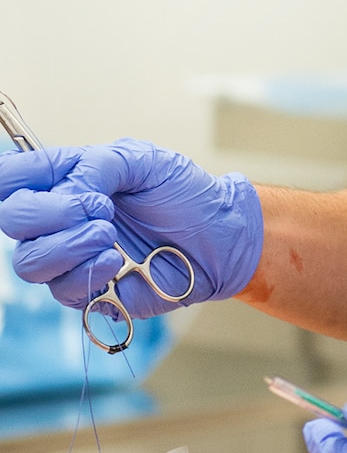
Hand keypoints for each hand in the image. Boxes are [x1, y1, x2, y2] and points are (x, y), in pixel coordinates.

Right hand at [0, 142, 262, 313]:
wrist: (220, 236)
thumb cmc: (183, 193)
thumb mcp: (143, 160)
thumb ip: (96, 167)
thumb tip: (65, 193)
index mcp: (65, 178)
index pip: (9, 177)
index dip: (10, 181)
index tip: (48, 181)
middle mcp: (58, 219)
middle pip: (11, 220)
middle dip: (49, 212)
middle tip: (99, 207)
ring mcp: (69, 257)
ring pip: (29, 262)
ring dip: (69, 245)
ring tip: (110, 234)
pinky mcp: (88, 292)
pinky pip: (63, 291)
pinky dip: (88, 272)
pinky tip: (117, 261)